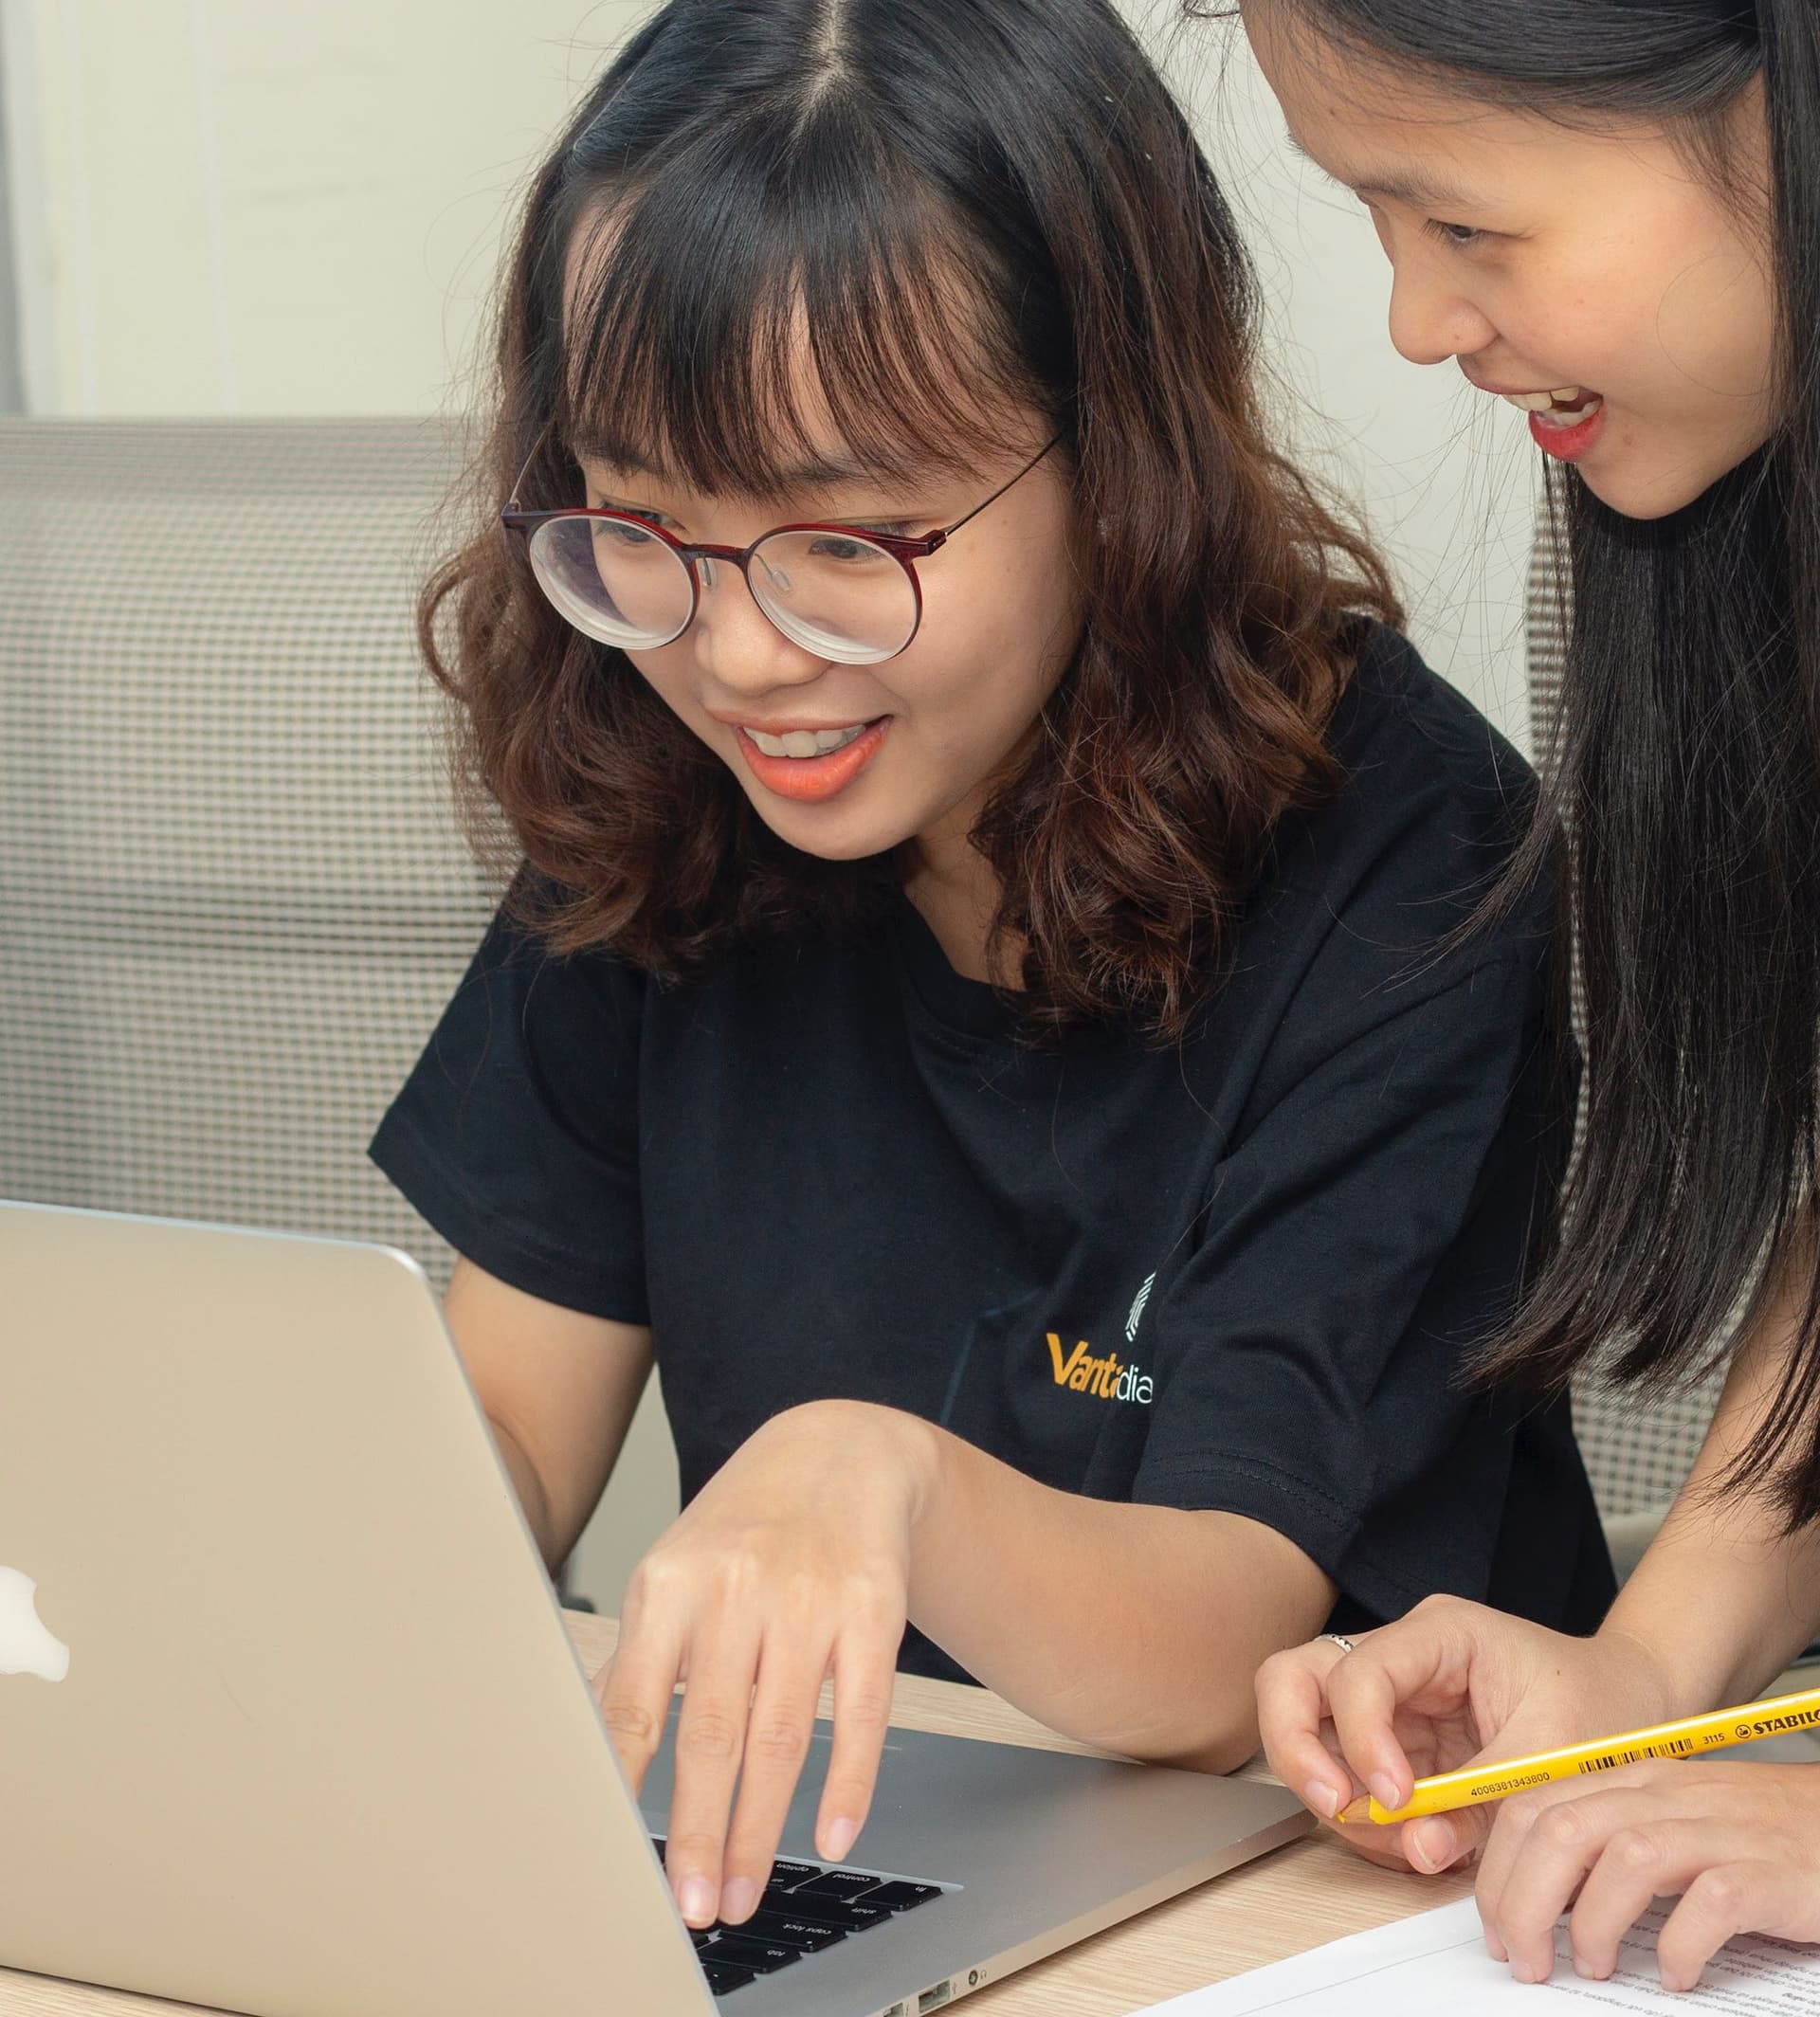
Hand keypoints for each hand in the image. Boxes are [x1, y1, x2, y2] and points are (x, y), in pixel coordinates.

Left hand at [595, 1400, 934, 1929]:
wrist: (841, 1452)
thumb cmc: (746, 1527)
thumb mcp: (676, 1572)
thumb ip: (642, 1657)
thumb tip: (598, 1750)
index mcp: (670, 1583)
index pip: (638, 1703)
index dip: (629, 1789)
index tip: (624, 1861)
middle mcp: (738, 1587)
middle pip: (713, 1732)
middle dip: (701, 1832)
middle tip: (697, 1904)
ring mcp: (809, 1599)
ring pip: (784, 1735)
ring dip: (764, 1828)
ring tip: (747, 1889)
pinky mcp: (873, 1611)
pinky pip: (862, 1713)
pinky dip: (849, 1784)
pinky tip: (835, 1835)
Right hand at [1254, 1596, 1678, 1874]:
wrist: (1635, 1706)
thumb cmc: (1603, 1702)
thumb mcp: (1555, 1747)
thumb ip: (1483, 1795)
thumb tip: (1418, 1843)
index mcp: (1439, 1633)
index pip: (1359, 1671)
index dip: (1361, 1737)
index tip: (1394, 1797)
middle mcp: (1399, 1659)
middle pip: (1294, 1681)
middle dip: (1298, 1748)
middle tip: (1336, 1804)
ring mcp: (1392, 1703)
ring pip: (1308, 1733)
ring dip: (1335, 1796)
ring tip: (1400, 1840)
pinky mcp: (1399, 1747)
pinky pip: (1351, 1782)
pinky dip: (1369, 1822)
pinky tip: (1416, 1843)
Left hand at [1477, 1758, 1819, 1988]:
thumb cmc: (1758, 1832)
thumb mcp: (1671, 1821)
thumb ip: (1611, 1843)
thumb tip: (1542, 1899)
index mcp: (1634, 1782)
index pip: (1536, 1807)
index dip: (1501, 1871)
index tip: (1497, 1929)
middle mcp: (1669, 1796)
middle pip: (1565, 1830)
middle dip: (1526, 1901)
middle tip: (1528, 1961)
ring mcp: (1721, 1829)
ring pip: (1626, 1857)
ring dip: (1593, 1920)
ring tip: (1595, 1967)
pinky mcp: (1769, 1871)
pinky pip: (1712, 1901)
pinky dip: (1683, 1943)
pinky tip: (1678, 1974)